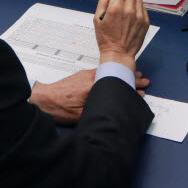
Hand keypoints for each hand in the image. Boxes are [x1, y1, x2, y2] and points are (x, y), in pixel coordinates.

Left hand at [29, 69, 149, 124]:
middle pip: (116, 75)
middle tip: (144, 80)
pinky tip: (116, 76)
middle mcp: (92, 77)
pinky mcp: (82, 75)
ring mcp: (87, 75)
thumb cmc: (61, 109)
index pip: (119, 83)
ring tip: (134, 76)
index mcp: (95, 86)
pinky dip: (112, 73)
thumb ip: (101, 108)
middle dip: (131, 78)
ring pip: (110, 73)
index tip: (142, 89)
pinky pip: (102, 72)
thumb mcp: (83, 114)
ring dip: (122, 75)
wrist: (44, 99)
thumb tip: (116, 108)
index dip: (132, 87)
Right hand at [94, 0, 148, 71]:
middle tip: (120, 0)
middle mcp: (129, 10)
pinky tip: (131, 17)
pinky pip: (143, 9)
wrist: (118, 54)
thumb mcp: (97, 19)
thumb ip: (103, 2)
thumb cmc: (106, 39)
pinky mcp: (145, 22)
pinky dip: (137, 9)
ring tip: (126, 10)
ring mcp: (139, 16)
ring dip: (132, 1)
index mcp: (116, 8)